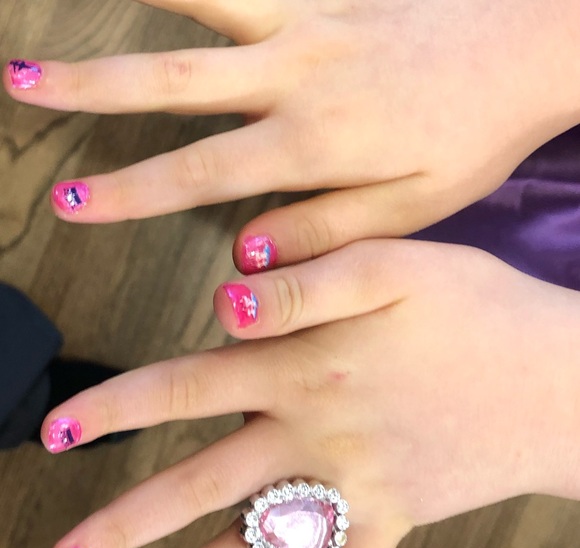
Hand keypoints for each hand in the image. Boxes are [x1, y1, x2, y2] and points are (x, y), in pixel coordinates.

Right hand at [6, 1, 579, 269]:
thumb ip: (323, 234)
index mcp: (312, 143)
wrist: (526, 51)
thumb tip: (247, 255)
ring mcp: (308, 21)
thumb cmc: (470, 137)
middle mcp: (295, 76)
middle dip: (92, 87)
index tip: (70, 201)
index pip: (200, 172)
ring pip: (202, 1)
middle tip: (21, 82)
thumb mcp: (408, 213)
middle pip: (175, 81)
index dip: (130, 190)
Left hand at [42, 240, 579, 547]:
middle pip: (201, 480)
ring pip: (257, 544)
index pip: (183, 388)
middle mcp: (314, 434)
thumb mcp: (392, 264)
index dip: (115, 408)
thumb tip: (224, 301)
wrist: (559, 380)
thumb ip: (304, 282)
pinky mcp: (396, 517)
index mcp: (303, 366)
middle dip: (128, 515)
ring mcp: (354, 485)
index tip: (59, 430)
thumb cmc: (479, 311)